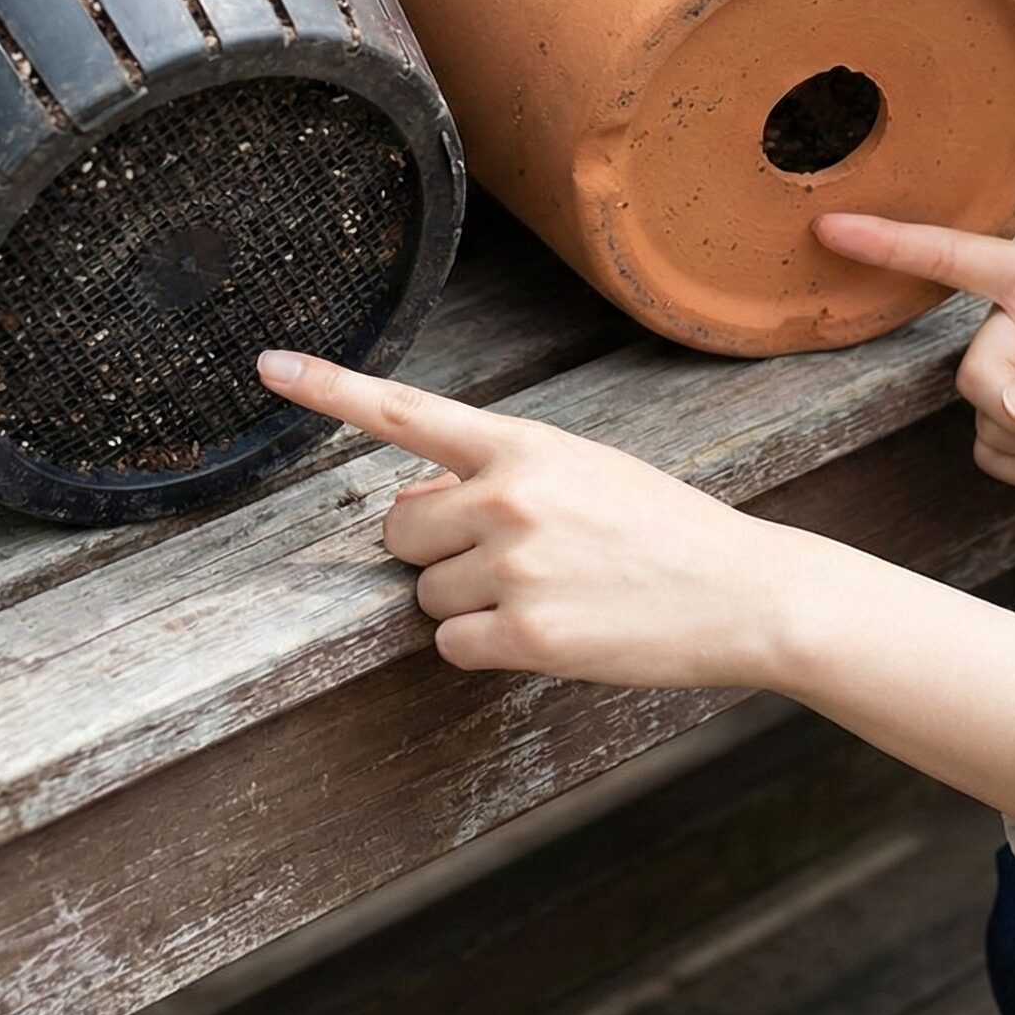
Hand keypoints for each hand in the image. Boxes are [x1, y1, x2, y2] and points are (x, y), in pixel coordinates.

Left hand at [256, 350, 799, 689]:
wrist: (746, 592)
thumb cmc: (666, 529)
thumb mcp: (585, 471)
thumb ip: (498, 476)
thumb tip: (416, 502)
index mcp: (524, 443)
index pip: (406, 410)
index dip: (330, 388)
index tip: (268, 367)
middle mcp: (508, 496)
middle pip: (398, 529)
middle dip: (431, 549)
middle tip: (502, 557)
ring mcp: (515, 566)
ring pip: (427, 595)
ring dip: (469, 602)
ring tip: (549, 591)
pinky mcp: (527, 634)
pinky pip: (453, 647)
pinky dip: (488, 648)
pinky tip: (549, 630)